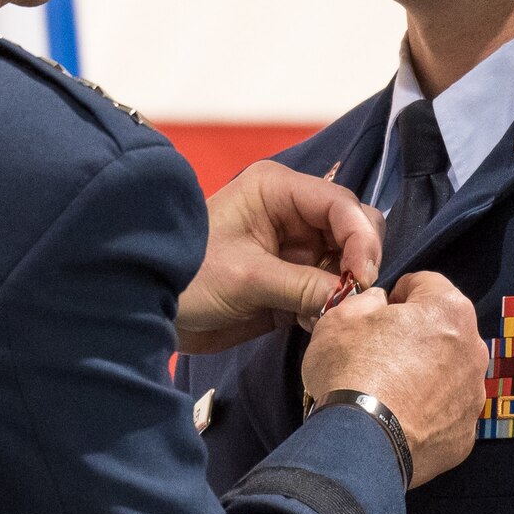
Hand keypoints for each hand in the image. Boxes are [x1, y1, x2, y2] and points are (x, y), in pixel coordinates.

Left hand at [177, 161, 384, 354]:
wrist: (149, 310)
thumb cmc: (187, 278)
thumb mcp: (247, 278)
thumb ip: (305, 286)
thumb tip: (355, 299)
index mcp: (277, 190)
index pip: (341, 204)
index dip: (361, 239)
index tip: (364, 277)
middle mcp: (291, 213)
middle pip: (352, 229)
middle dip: (358, 263)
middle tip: (352, 298)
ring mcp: (293, 248)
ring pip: (346, 262)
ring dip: (345, 289)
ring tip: (327, 314)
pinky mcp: (291, 280)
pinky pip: (329, 289)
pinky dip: (330, 306)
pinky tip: (311, 323)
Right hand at [300, 271, 483, 486]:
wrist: (361, 444)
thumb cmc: (351, 370)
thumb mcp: (340, 317)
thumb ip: (366, 300)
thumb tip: (380, 304)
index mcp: (448, 309)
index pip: (426, 283)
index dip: (398, 293)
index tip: (379, 313)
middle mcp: (473, 348)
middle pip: (444, 328)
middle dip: (418, 334)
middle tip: (381, 352)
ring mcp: (473, 394)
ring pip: (450, 371)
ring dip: (427, 372)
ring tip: (391, 390)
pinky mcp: (466, 433)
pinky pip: (447, 411)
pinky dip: (429, 411)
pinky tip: (401, 417)